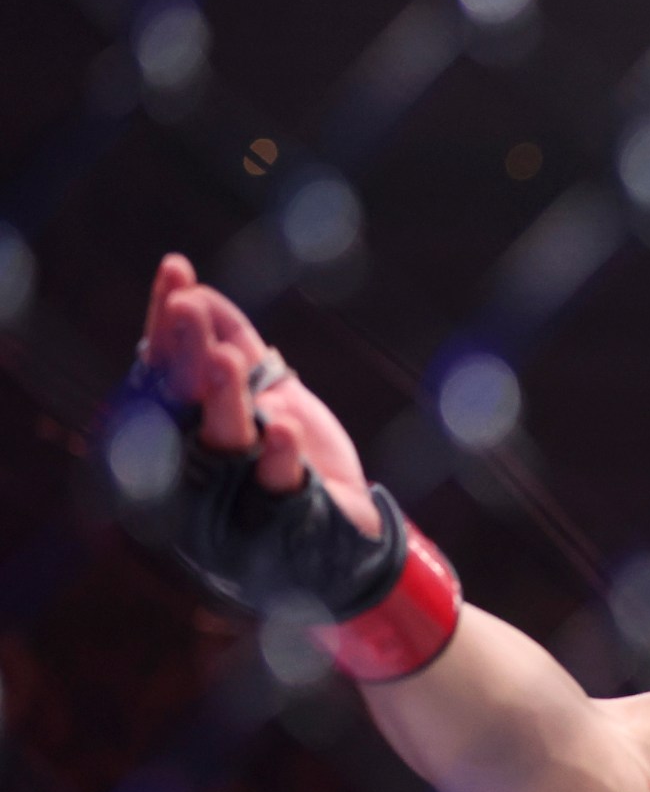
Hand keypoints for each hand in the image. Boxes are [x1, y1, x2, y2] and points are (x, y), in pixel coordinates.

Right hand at [140, 253, 380, 537]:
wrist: (341, 520)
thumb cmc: (291, 451)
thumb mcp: (270, 389)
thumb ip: (236, 343)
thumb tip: (199, 292)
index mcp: (186, 424)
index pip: (167, 367)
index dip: (168, 322)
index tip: (176, 270)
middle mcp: (196, 460)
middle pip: (184, 401)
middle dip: (186, 353)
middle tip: (187, 309)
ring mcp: (234, 493)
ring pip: (221, 440)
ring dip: (223, 398)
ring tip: (225, 358)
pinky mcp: (278, 519)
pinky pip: (276, 484)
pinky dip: (279, 454)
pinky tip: (285, 427)